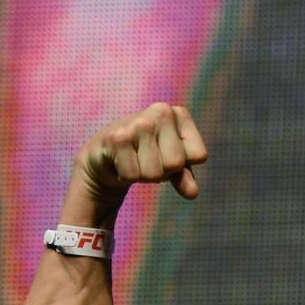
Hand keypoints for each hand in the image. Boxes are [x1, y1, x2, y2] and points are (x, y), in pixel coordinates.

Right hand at [73, 103, 207, 210]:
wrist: (105, 157)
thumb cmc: (146, 157)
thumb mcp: (172, 167)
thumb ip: (185, 177)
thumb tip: (192, 193)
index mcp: (178, 114)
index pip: (199, 155)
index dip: (183, 165)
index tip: (166, 155)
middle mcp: (161, 111)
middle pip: (176, 163)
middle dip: (162, 171)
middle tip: (147, 159)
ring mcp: (138, 123)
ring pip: (154, 172)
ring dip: (142, 175)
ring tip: (134, 160)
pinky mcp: (116, 137)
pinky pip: (133, 175)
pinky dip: (126, 176)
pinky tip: (119, 162)